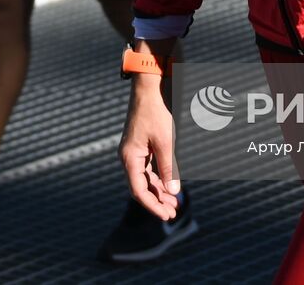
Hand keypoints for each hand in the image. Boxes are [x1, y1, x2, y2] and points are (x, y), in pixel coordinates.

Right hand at [120, 75, 180, 221]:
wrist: (149, 89)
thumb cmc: (156, 113)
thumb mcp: (166, 142)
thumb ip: (169, 167)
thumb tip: (173, 191)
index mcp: (130, 157)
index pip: (139, 190)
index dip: (153, 205)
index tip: (166, 214)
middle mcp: (128, 157)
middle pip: (141, 186)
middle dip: (157, 200)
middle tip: (173, 212)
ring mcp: (134, 151)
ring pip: (145, 178)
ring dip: (159, 190)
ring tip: (175, 202)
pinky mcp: (141, 146)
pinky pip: (148, 168)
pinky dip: (159, 177)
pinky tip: (170, 184)